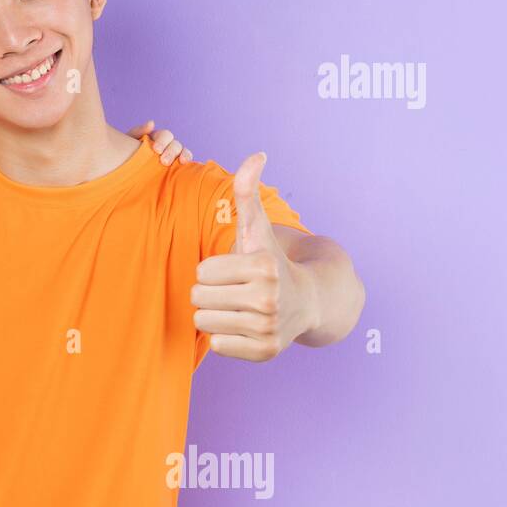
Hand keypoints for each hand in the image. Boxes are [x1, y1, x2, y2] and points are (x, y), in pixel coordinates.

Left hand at [128, 120, 193, 165]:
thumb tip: (152, 123)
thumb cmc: (126, 153)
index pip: (165, 135)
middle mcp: (168, 145)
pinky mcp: (176, 166)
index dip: (163, 141)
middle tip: (164, 161)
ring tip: (180, 163)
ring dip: (183, 155)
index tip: (156, 150)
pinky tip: (185, 166)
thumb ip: (138, 131)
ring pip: (183, 151)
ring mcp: (174, 155)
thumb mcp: (129, 141)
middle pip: (175, 144)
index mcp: (157, 137)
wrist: (126, 170)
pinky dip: (188, 162)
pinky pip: (185, 162)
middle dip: (171, 152)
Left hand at [190, 152, 317, 361]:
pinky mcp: (264, 352)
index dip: (212, 269)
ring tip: (238, 307)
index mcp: (263, 266)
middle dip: (210, 291)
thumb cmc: (270, 260)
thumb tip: (256, 154)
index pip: (202, 271)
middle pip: (199, 297)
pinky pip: (216, 345)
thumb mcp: (256, 227)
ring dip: (215, 313)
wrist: (308, 301)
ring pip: (204, 321)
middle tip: (234, 289)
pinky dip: (224, 336)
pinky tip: (244, 326)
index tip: (235, 269)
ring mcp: (268, 328)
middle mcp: (268, 299)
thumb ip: (247, 191)